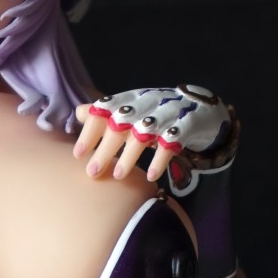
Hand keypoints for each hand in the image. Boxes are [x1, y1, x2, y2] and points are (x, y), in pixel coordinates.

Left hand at [74, 85, 233, 181]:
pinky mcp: (185, 126)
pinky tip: (150, 177)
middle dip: (105, 149)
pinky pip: (171, 144)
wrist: (200, 107)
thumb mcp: (131, 108)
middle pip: (121, 124)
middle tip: (92, 173)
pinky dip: (159, 160)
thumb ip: (105, 112)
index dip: (90, 131)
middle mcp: (145, 104)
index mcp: (130, 100)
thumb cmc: (156, 112)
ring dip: (129, 156)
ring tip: (118, 175)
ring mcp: (166, 114)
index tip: (77, 153)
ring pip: (144, 133)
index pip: (104, 110)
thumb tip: (78, 113)